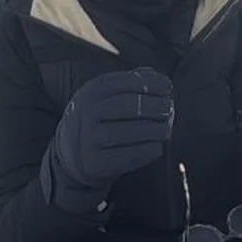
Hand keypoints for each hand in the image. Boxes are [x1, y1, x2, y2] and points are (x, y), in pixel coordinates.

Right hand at [50, 67, 173, 196]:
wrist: (72, 157)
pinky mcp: (98, 163)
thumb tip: (159, 78)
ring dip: (158, 130)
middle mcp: (88, 113)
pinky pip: (133, 155)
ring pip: (134, 131)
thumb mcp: (104, 97)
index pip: (128, 82)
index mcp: (92, 92)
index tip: (168, 88)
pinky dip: (150, 150)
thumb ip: (130, 84)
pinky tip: (156, 147)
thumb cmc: (99, 121)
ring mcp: (91, 139)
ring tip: (165, 130)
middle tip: (169, 109)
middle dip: (157, 106)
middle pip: (132, 106)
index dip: (152, 84)